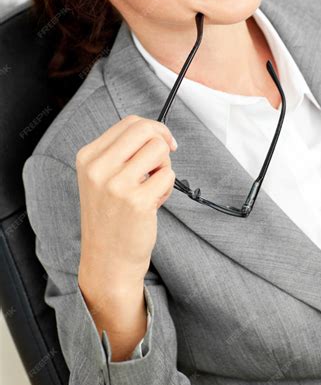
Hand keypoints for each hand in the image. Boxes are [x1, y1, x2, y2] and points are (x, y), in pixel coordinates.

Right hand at [76, 115, 176, 290]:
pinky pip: (168, 176)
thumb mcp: (101, 179)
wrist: (107, 261)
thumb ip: (122, 152)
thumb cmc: (111, 218)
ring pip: (159, 149)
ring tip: (152, 186)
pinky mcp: (137, 202)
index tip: (162, 141)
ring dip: (164, 166)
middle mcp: (98, 168)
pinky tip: (153, 204)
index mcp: (88, 158)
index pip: (129, 122)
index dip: (153, 128)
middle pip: (145, 129)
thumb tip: (156, 132)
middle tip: (163, 160)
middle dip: (162, 140)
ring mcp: (116, 185)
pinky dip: (166, 188)